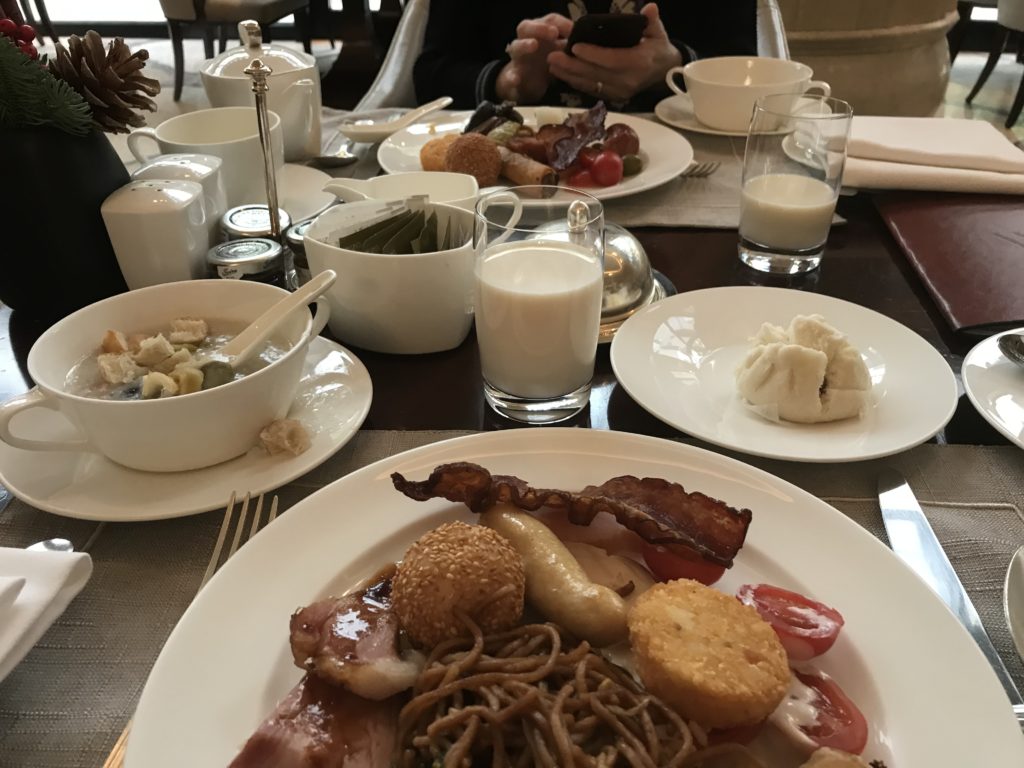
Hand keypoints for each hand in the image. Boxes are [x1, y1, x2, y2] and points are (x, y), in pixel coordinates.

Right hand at [495, 13, 572, 103]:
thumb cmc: (545, 63)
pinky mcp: (512, 77)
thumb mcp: (559, 54)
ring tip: (533, 45)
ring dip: (524, 45)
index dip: (560, 23)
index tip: (573, 29)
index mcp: (540, 34)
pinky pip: (509, 76)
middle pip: (527, 27)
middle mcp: (526, 42)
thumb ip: (569, 46)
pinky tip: (516, 80)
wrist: (526, 86)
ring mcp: (518, 60)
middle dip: (540, 28)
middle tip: (553, 33)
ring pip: (516, 47)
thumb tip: (587, 41)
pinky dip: (511, 78)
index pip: (549, 20)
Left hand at [546, 4, 681, 102]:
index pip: (612, 59)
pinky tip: (563, 74)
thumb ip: (652, 21)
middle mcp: (628, 81)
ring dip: (570, 76)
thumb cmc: (658, 48)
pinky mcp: (614, 98)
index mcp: (639, 63)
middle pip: (596, 74)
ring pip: (591, 84)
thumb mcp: (658, 32)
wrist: (664, 74)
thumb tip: (650, 8)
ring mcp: (620, 92)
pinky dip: (576, 83)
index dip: (593, 54)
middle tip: (553, 56)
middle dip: (572, 66)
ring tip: (552, 65)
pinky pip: (592, 90)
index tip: (575, 46)